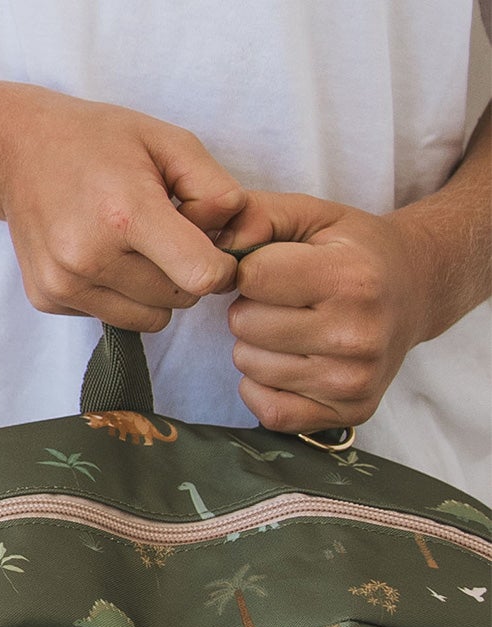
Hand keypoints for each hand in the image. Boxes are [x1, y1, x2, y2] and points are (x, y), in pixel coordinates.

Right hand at [0, 92, 245, 330]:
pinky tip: (100, 255)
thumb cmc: (99, 140)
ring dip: (154, 291)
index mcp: (125, 213)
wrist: (16, 151)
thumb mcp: (169, 141)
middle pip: (177, 299)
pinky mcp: (45, 297)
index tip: (213, 248)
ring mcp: (62, 282)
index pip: (200, 276)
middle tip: (165, 236)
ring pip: (147, 319)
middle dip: (185, 273)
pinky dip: (117, 294)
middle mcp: (88, 256)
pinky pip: (110, 317)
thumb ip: (216, 188)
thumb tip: (234, 238)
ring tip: (134, 247)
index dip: (220, 267)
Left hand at [221, 190, 431, 430]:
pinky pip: (269, 410)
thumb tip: (209, 248)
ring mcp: (355, 379)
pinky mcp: (350, 411)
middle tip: (287, 300)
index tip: (272, 267)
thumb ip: (253, 215)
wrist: (417, 289)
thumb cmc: (351, 250)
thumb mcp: (310, 214)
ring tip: (294, 326)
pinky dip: (264, 385)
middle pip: (243, 324)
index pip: (250, 278)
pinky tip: (290, 360)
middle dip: (251, 307)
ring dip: (257, 345)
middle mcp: (358, 333)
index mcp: (351, 278)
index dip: (248, 269)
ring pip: (248, 365)